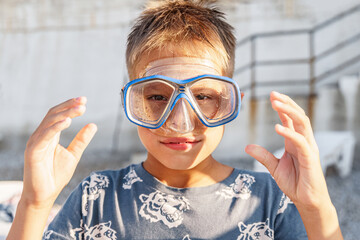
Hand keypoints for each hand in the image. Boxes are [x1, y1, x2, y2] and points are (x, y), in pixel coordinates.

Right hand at [22, 97, 96, 207]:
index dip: (70, 106)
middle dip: (68, 106)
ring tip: (80, 109)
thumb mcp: (73, 154)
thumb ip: (82, 140)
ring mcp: (35, 143)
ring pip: (49, 122)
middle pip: (53, 114)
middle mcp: (41, 136)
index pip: (58, 115)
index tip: (84, 100)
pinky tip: (67, 122)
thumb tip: (93, 124)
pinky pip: (44, 136)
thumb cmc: (56, 176)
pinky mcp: (32, 152)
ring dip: (65, 114)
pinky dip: (55, 127)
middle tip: (83, 101)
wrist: (45, 195)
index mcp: (50, 135)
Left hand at [245, 91, 331, 208]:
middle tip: (273, 94)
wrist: (307, 201)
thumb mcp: (275, 167)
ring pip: (302, 123)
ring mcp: (308, 148)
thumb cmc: (295, 183)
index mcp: (295, 142)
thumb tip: (247, 147)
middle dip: (287, 103)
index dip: (282, 107)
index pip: (290, 119)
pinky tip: (278, 127)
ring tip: (276, 103)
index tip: (271, 95)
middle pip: (298, 116)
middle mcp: (303, 141)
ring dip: (289, 111)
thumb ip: (263, 156)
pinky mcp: (310, 158)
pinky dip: (289, 133)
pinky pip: (301, 142)